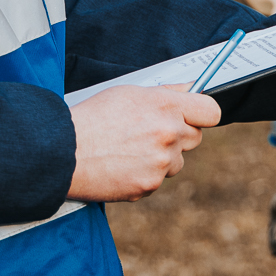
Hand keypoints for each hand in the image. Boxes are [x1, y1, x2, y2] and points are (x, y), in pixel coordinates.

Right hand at [66, 84, 220, 201]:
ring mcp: (161, 162)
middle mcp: (168, 134)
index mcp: (165, 106)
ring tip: (130, 150)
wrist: (64, 153)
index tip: (197, 115)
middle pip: (195, 137)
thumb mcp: (128, 92)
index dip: (204, 113)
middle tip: (152, 132)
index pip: (211, 111)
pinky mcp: (150, 185)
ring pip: (177, 161)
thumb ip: (165, 92)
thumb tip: (190, 89)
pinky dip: (144, 175)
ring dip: (162, 158)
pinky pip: (157, 180)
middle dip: (179, 135)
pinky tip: (122, 165)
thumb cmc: (93, 118)